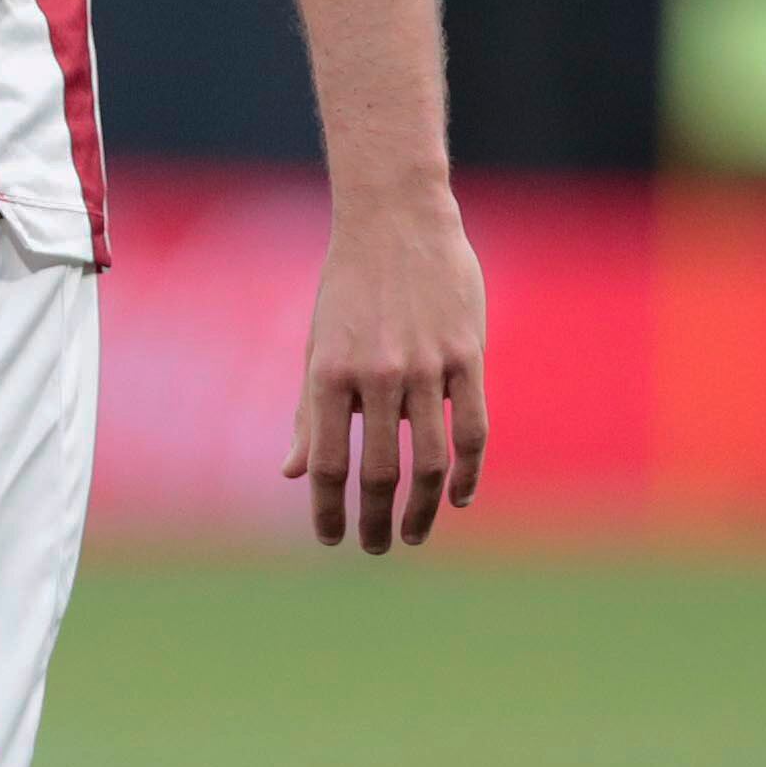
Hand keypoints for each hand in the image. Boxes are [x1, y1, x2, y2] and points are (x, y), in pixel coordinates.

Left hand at [288, 188, 486, 551]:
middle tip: (376, 546)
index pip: (328, 464)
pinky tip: (460, 497)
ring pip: (432, 461)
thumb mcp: (316, 345)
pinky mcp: (468, 356)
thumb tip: (293, 475)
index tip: (331, 539)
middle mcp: (376, 374)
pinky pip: (473, 430)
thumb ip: (309, 413)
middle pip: (379, 472)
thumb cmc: (348, 287)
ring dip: (424, 509)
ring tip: (416, 534)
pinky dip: (469, 473)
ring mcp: (426, 366)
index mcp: (329, 373)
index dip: (328, 510)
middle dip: (375, 520)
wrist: (396, 219)